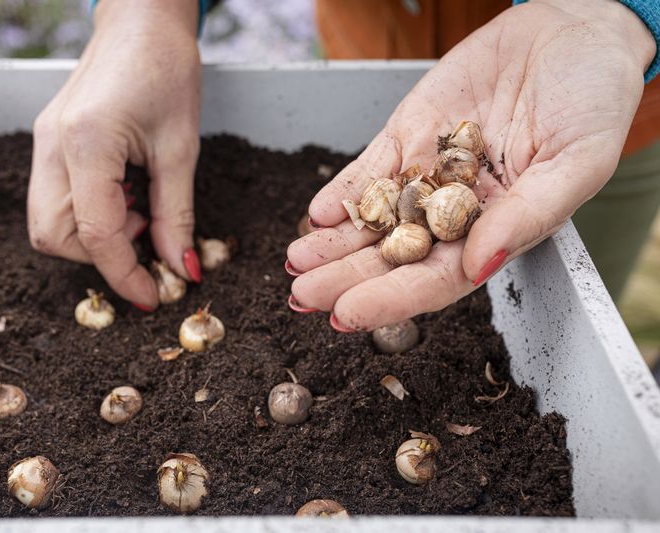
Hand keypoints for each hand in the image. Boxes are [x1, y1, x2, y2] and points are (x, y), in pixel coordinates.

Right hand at [27, 0, 200, 309]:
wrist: (140, 21)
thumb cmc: (167, 70)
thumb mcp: (181, 148)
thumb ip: (175, 215)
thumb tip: (179, 269)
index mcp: (87, 143)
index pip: (97, 234)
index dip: (125, 275)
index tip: (153, 297)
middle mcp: (51, 146)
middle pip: (52, 237)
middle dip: (98, 256)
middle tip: (145, 238)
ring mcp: (42, 143)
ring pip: (47, 221)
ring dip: (91, 235)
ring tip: (138, 209)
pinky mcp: (46, 142)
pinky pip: (54, 197)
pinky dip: (86, 212)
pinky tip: (123, 192)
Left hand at [287, 0, 655, 330]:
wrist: (572, 33)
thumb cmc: (592, 101)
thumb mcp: (578, 160)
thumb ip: (528, 215)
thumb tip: (480, 265)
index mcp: (497, 231)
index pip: (437, 278)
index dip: (391, 299)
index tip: (348, 315)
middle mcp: (455, 211)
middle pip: (392, 256)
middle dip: (345, 278)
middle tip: (302, 296)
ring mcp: (427, 173)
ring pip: (372, 218)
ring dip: (333, 243)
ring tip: (295, 261)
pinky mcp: (409, 135)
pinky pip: (370, 169)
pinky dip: (343, 191)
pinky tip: (315, 213)